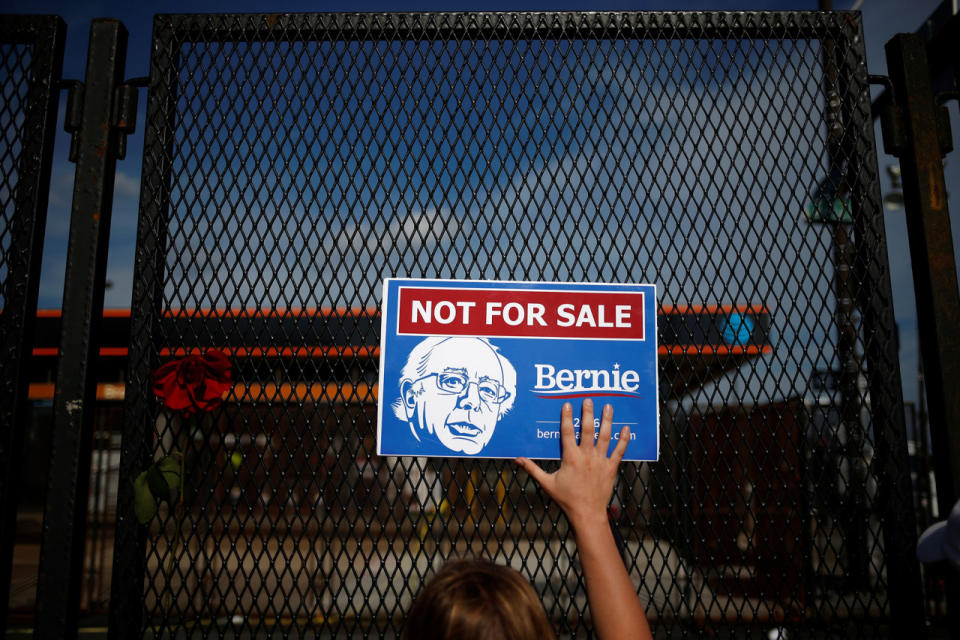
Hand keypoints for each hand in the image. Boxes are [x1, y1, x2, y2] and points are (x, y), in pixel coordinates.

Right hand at [515, 399, 628, 530]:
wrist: (587, 513)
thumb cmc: (567, 499)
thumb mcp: (547, 483)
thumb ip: (532, 469)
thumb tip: (517, 460)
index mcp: (570, 457)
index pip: (567, 432)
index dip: (567, 417)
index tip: (568, 404)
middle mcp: (586, 456)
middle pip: (588, 429)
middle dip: (588, 413)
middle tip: (589, 399)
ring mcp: (600, 461)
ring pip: (605, 436)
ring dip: (607, 420)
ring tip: (608, 406)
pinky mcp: (611, 468)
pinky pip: (619, 451)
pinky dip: (623, 439)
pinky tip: (626, 428)